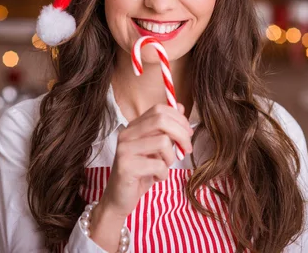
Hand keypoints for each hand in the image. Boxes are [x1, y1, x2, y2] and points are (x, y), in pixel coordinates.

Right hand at [99, 102, 193, 218]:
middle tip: (187, 149)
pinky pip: (158, 165)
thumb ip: (166, 129)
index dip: (179, 119)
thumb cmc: (140, 173)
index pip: (159, 109)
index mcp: (134, 127)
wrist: (119, 199)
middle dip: (181, 134)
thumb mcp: (155, 149)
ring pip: (163, 142)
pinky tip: (155, 178)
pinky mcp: (126, 166)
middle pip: (161, 120)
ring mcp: (124, 149)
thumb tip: (180, 107)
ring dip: (171, 158)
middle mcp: (126, 134)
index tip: (188, 133)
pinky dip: (163, 174)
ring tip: (163, 167)